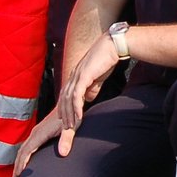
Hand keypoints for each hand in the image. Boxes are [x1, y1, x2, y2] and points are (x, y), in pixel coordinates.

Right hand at [12, 110, 65, 173]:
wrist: (69, 103)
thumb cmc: (71, 116)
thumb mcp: (71, 128)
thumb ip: (66, 140)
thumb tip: (63, 153)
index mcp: (40, 134)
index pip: (26, 151)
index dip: (21, 164)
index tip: (18, 176)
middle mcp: (36, 133)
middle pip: (22, 151)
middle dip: (17, 165)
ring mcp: (37, 132)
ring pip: (23, 148)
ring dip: (19, 161)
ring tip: (18, 173)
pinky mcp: (40, 132)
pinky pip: (28, 145)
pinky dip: (24, 155)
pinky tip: (26, 161)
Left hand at [56, 34, 120, 154]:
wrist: (112, 45)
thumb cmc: (106, 60)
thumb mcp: (97, 78)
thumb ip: (91, 88)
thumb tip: (87, 99)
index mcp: (75, 78)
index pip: (66, 97)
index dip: (65, 111)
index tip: (65, 125)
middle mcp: (72, 77)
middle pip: (63, 100)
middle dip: (63, 117)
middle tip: (64, 131)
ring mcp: (76, 76)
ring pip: (68, 100)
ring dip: (69, 115)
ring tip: (70, 129)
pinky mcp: (83, 75)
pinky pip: (77, 95)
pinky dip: (76, 107)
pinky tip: (78, 117)